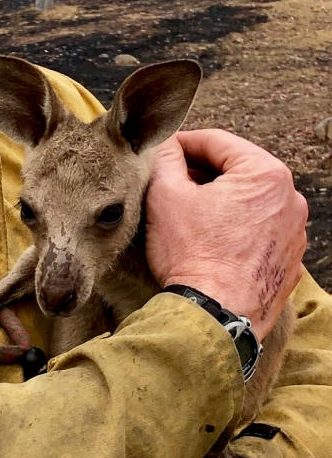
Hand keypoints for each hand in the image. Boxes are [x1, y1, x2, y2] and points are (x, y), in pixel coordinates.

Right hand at [145, 129, 307, 337]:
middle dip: (202, 172)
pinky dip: (236, 227)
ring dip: (219, 199)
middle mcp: (290, 199)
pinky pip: (259, 229)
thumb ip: (165, 157)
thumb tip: (166, 145)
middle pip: (237, 170)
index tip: (161, 153)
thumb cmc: (192, 254)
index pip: (217, 141)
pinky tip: (209, 239)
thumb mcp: (165, 195)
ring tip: (187, 214)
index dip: (182, 143)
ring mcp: (295, 232)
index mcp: (265, 174)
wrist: (215, 316)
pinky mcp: (290, 259)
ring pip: (249, 200)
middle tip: (170, 183)